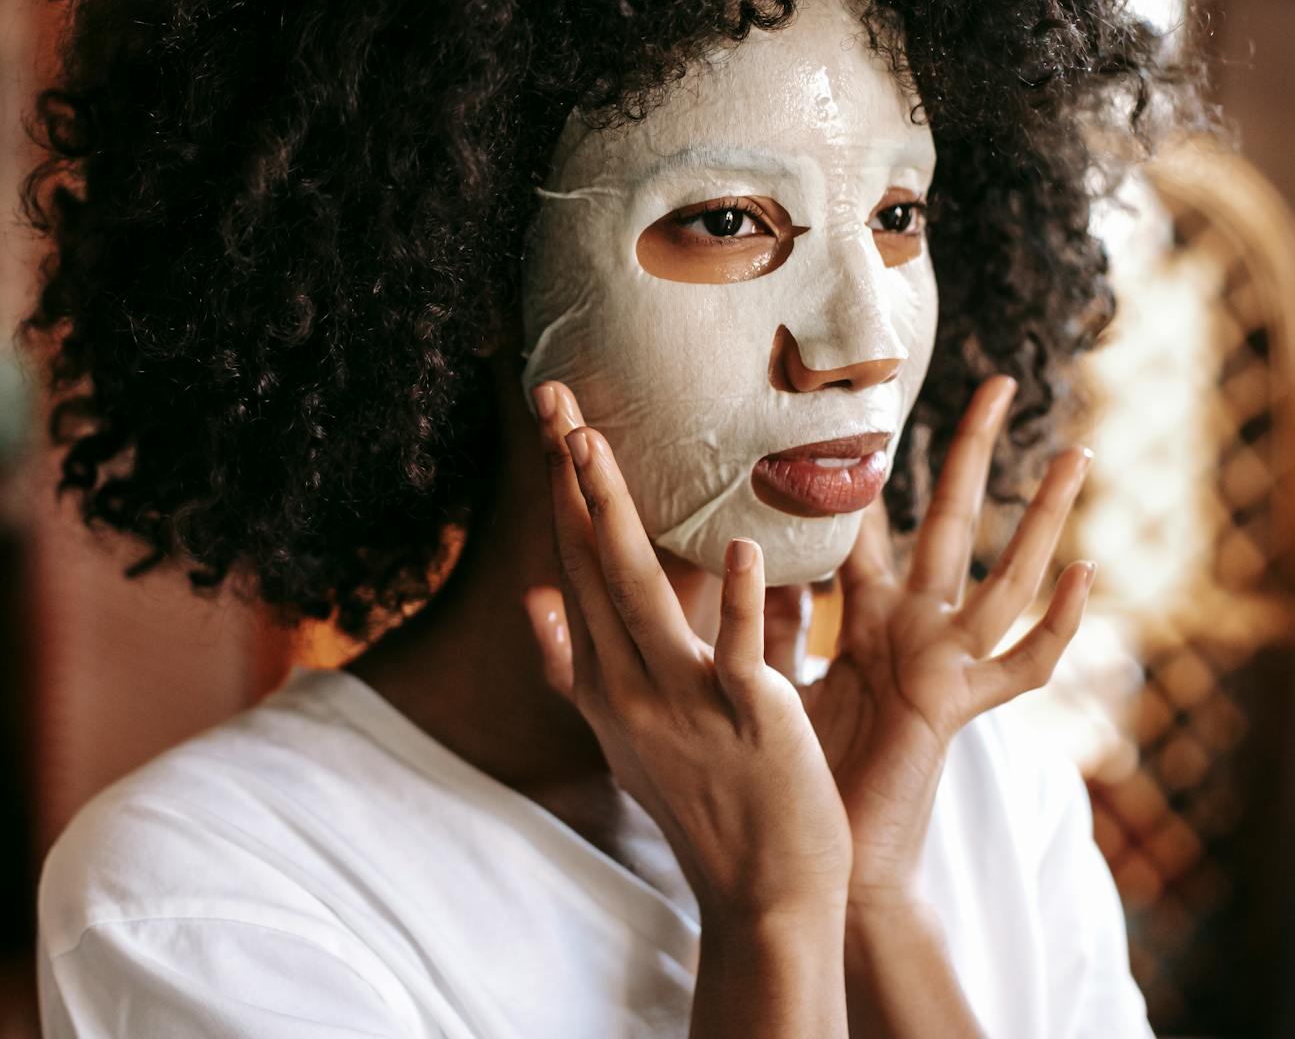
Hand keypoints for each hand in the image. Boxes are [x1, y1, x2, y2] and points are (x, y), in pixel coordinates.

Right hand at [524, 379, 851, 924]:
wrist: (761, 895)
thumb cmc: (703, 808)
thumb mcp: (621, 737)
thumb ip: (575, 665)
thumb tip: (533, 600)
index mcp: (602, 684)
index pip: (570, 568)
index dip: (557, 495)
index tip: (547, 427)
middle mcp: (626, 687)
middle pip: (589, 563)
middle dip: (569, 479)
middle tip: (554, 398)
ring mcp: (682, 702)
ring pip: (636, 591)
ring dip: (611, 512)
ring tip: (591, 444)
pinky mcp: (748, 719)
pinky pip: (740, 651)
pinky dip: (740, 598)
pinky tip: (739, 546)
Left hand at [784, 375, 1094, 910]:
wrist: (819, 854)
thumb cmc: (794, 766)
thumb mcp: (771, 667)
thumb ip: (771, 611)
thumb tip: (732, 545)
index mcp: (865, 614)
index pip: (869, 516)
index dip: (870, 459)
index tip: (872, 394)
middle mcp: (912, 627)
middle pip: (949, 520)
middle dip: (972, 452)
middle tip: (1001, 381)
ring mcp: (944, 664)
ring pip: (1004, 576)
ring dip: (1042, 518)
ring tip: (1077, 456)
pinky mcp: (958, 708)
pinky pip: (1023, 665)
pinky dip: (1060, 625)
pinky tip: (1087, 573)